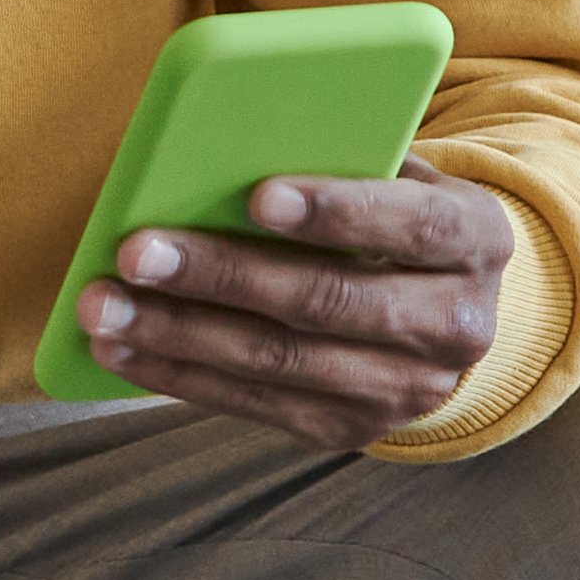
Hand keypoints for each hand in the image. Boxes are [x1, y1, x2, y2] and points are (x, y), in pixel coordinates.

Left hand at [81, 175, 518, 451]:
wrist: (451, 306)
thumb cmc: (397, 211)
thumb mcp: (398, 174)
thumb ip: (341, 159)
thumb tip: (223, 150)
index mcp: (475, 238)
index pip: (411, 225)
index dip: (337, 211)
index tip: (258, 194)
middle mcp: (456, 325)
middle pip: (326, 303)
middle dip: (222, 277)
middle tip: (136, 253)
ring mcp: (406, 391)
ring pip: (281, 364)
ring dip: (179, 337)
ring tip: (105, 309)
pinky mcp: (354, 430)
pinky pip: (257, 406)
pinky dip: (181, 377)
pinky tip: (124, 351)